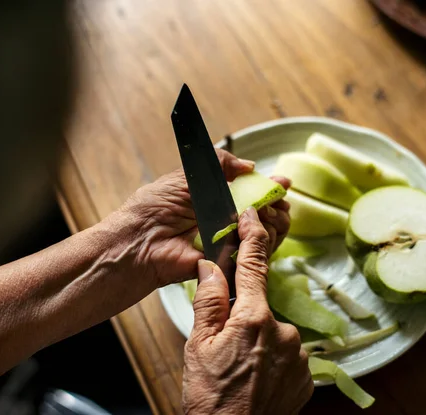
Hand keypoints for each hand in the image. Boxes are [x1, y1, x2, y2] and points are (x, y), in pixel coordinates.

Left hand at [118, 149, 290, 286]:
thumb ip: (220, 163)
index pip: (252, 195)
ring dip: (275, 219)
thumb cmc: (156, 206)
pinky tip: (264, 226)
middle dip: (278, 205)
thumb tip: (250, 166)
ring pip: (268, 234)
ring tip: (269, 210)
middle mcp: (226, 223)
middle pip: (266, 215)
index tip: (284, 184)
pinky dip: (267, 239)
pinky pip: (258, 254)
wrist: (141, 241)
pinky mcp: (231, 263)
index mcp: (216, 202)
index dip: (270, 189)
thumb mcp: (187, 174)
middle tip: (278, 199)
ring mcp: (230, 244)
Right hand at [182, 208, 312, 414]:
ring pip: (274, 334)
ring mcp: (298, 354)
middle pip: (260, 306)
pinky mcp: (307, 375)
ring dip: (259, 343)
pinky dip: (272, 361)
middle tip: (226, 347)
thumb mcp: (197, 345)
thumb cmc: (210, 395)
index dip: (252, 235)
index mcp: (252, 318)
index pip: (253, 264)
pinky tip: (257, 379)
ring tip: (240, 370)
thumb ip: (208, 300)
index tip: (251, 216)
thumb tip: (210, 265)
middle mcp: (282, 331)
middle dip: (244, 317)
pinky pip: (287, 356)